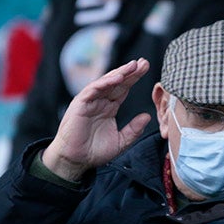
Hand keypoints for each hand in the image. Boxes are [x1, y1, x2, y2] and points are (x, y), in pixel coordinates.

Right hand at [42, 58, 152, 180]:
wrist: (76, 160)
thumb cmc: (94, 151)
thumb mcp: (120, 141)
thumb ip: (133, 130)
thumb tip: (147, 116)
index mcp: (109, 107)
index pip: (124, 89)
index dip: (134, 78)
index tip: (146, 68)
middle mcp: (100, 101)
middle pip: (117, 82)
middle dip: (130, 71)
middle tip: (144, 62)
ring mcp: (90, 101)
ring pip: (106, 82)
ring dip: (119, 73)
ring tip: (133, 65)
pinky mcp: (80, 104)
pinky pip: (93, 89)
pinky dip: (104, 83)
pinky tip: (117, 78)